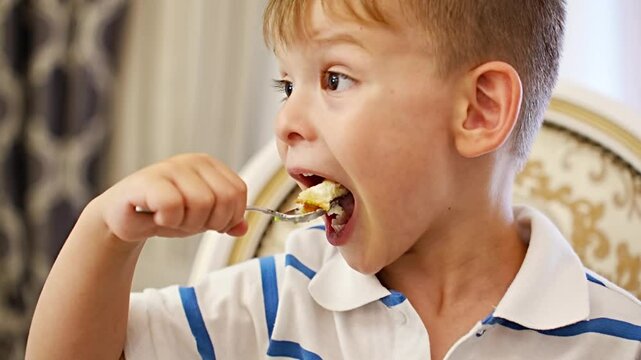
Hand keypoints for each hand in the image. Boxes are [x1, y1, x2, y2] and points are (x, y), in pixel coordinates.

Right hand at [91, 153, 247, 242]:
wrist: (124, 218)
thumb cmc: (163, 213)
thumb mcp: (202, 218)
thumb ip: (225, 221)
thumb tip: (242, 227)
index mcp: (210, 166)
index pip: (238, 192)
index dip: (228, 216)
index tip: (210, 222)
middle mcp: (193, 161)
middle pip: (224, 199)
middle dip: (209, 221)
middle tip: (186, 221)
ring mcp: (170, 168)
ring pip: (202, 203)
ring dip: (186, 223)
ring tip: (170, 218)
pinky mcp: (148, 180)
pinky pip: (173, 205)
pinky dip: (167, 220)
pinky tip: (156, 216)